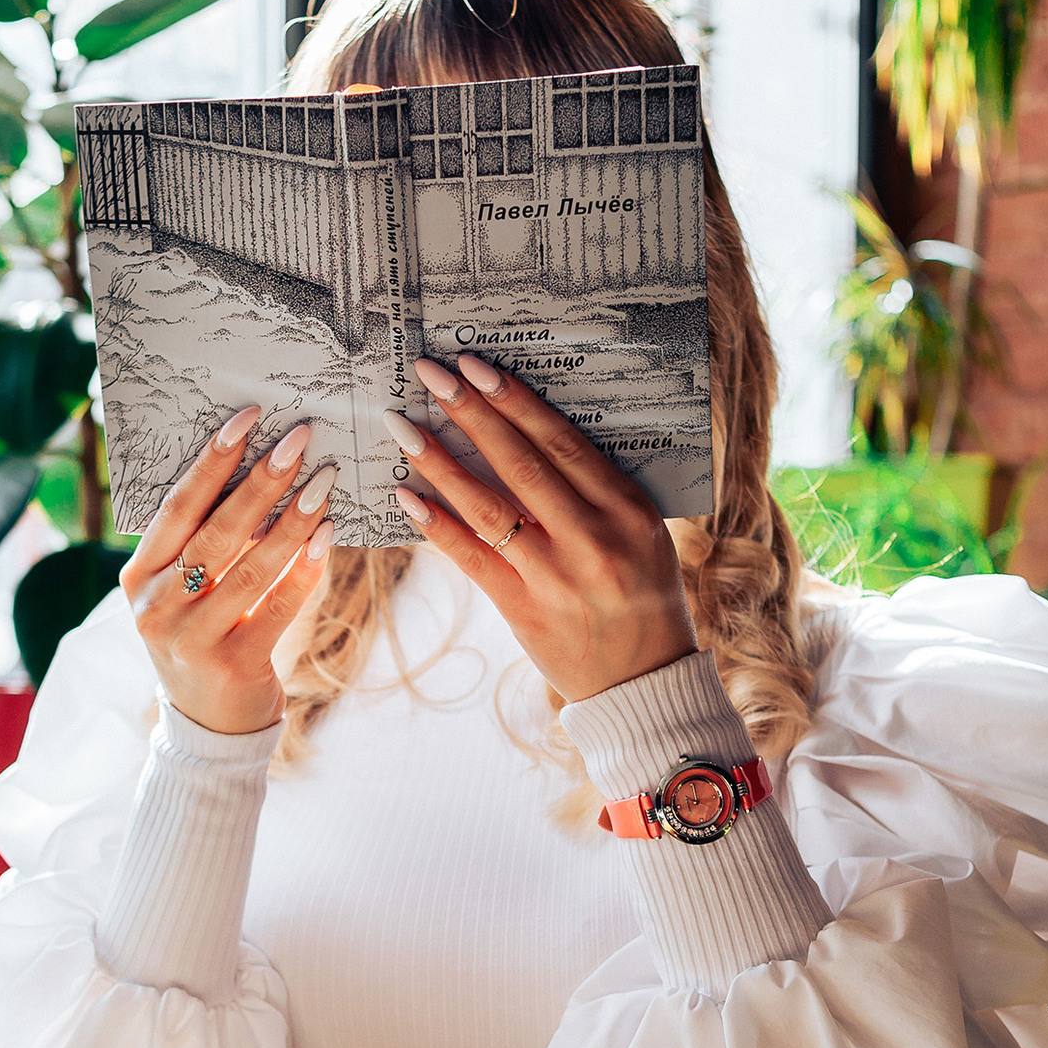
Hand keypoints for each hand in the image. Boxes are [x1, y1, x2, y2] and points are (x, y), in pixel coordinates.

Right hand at [119, 409, 336, 733]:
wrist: (209, 722)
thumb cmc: (203, 634)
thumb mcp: (185, 589)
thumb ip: (206, 540)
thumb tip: (261, 468)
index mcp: (139, 576)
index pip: (177, 506)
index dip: (212, 460)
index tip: (248, 417)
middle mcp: (156, 606)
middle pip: (215, 531)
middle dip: (261, 481)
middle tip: (299, 440)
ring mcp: (191, 639)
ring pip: (250, 567)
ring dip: (292, 521)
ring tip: (323, 483)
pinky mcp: (233, 664)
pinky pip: (278, 607)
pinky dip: (304, 570)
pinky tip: (327, 536)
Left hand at [384, 355, 695, 703]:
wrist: (645, 679)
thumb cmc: (643, 595)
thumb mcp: (642, 533)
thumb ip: (596, 491)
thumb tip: (531, 436)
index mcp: (627, 508)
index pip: (562, 441)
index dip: (514, 401)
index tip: (476, 367)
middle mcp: (593, 537)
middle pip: (521, 463)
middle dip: (471, 414)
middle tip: (430, 374)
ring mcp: (556, 575)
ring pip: (488, 507)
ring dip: (440, 462)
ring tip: (403, 427)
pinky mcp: (525, 610)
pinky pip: (472, 559)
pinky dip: (437, 525)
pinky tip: (406, 495)